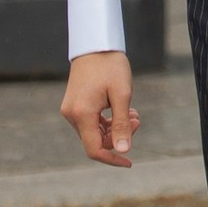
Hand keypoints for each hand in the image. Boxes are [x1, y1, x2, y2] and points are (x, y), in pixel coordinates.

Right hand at [60, 53, 137, 168]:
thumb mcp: (122, 95)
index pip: (94, 150)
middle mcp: (72, 115)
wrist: (94, 44)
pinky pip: (90, 122)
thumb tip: (124, 151)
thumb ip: (122, 124)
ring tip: (133, 114)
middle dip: (118, 137)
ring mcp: (70, 110)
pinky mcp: (74, 105)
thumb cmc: (110, 66)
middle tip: (136, 119)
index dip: (112, 159)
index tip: (129, 162)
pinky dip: (106, 121)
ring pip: (94, 132)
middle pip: (96, 141)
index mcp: (82, 114)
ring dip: (114, 128)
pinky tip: (122, 111)